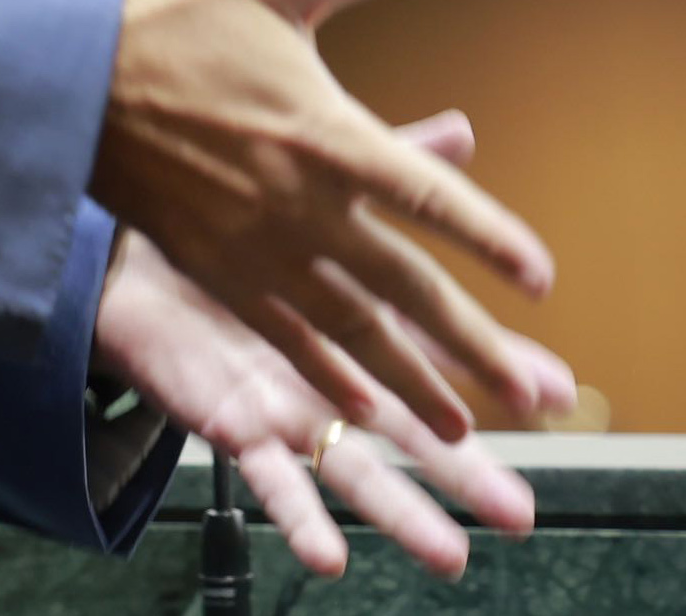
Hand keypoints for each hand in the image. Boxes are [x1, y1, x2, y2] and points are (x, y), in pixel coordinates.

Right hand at [87, 0, 557, 442]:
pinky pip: (284, 337)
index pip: (426, 196)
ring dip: (411, 383)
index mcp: (323, 134)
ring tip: (458, 430)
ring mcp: (255, 249)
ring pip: (352, 332)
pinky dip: (328, 378)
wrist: (67, 80)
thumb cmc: (175, 18)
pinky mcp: (215, 270)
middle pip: (403, 289)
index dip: (488, 239)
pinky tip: (362, 412)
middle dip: (472, 347)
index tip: (540, 280)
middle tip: (532, 395)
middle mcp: (298, 206)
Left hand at [92, 113, 575, 578]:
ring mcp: (286, 406)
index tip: (557, 391)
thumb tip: (463, 128)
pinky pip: (266, 481)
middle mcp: (333, 374)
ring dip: (403, 517)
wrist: (129, 252)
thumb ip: (389, 162)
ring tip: (452, 554)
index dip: (496, 366)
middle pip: (414, 428)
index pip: (443, 343)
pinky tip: (328, 556)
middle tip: (523, 509)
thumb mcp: (316, 179)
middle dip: (469, 469)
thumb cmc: (227, 218)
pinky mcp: (233, 425)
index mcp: (359, 315)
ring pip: (355, 472)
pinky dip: (299, 519)